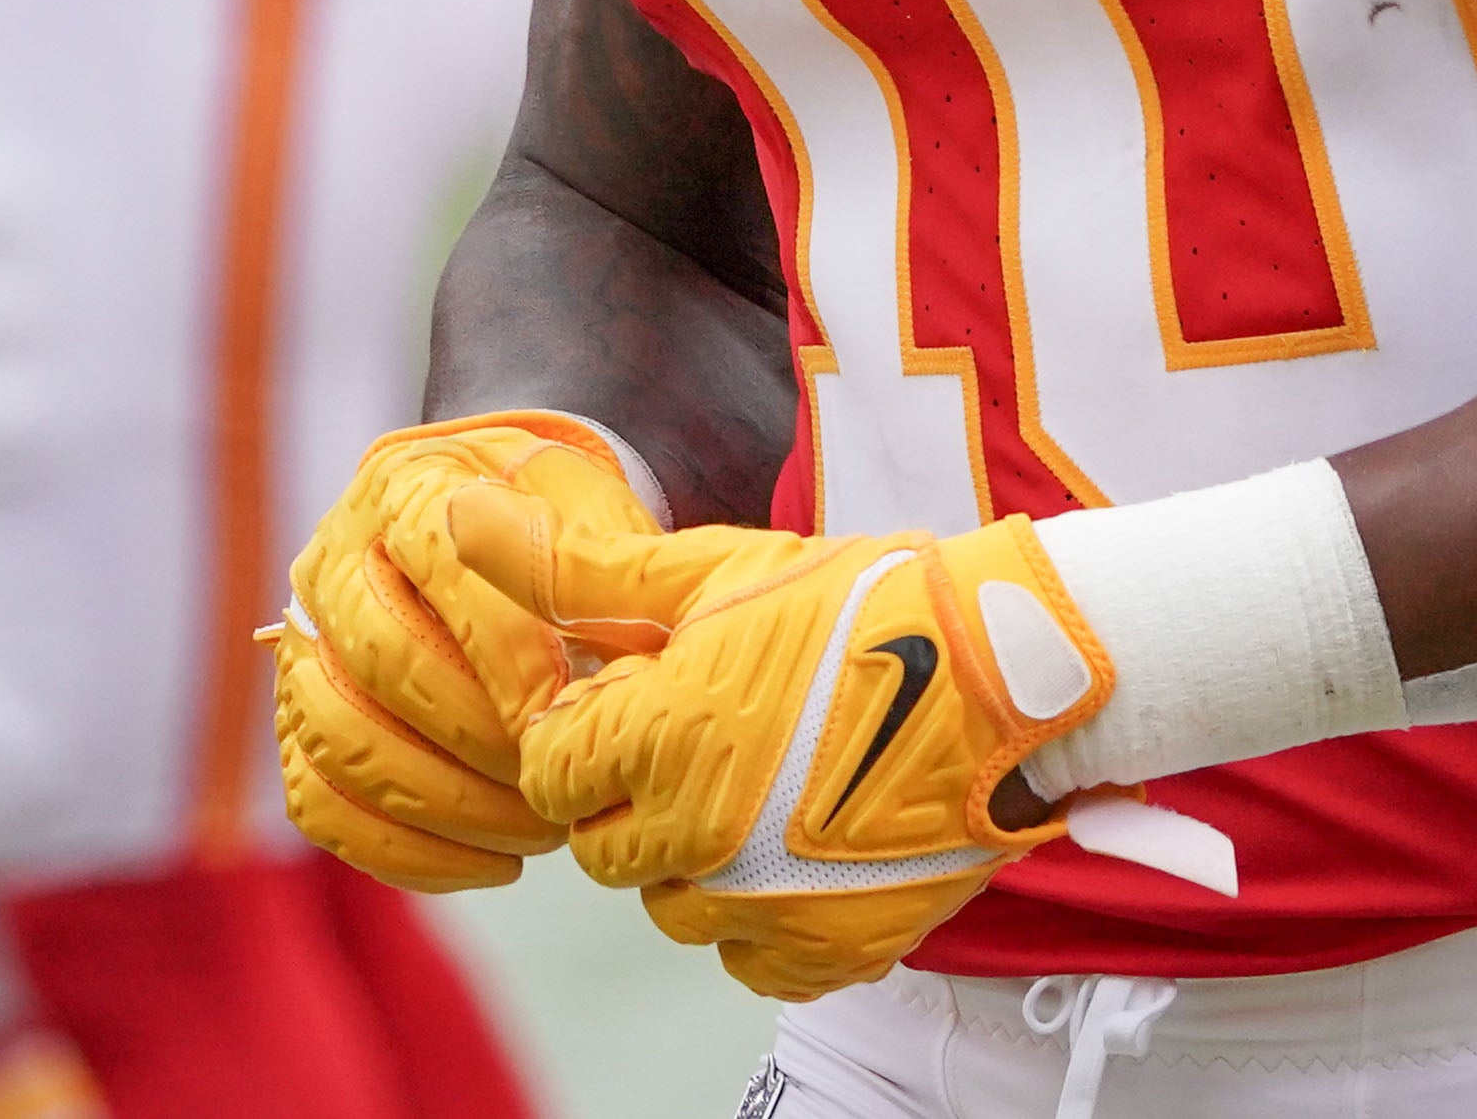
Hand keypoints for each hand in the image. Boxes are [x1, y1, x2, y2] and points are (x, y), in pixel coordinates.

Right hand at [272, 412, 660, 890]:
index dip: (505, 653)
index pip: (439, 568)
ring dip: (445, 805)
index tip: (567, 714)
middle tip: (555, 782)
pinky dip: (402, 851)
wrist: (515, 535)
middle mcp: (332, 559)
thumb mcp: (595, 515)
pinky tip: (490, 864)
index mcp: (406, 487)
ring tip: (536, 831)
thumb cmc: (568, 529)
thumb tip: (601, 662)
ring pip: (340, 739)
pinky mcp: (298, 724)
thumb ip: (598, 570)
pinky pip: (321, 804)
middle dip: (478, 739)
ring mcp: (302, 645)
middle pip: (380, 662)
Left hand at [502, 509, 1117, 1000]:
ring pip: (675, 908)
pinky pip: (752, 960)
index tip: (647, 695)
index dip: (591, 729)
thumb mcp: (715, 571)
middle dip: (634, 796)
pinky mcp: (831, 948)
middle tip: (709, 737)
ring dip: (696, 860)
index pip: (553, 771)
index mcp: (663, 741)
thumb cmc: (867, 603)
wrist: (1015, 668)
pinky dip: (764, 918)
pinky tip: (805, 846)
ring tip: (764, 786)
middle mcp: (702, 838)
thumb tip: (461, 516)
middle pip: (605, 849)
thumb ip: (577, 569)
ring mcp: (769, 904)